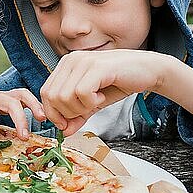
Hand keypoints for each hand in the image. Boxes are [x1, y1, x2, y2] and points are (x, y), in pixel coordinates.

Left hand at [0, 80, 45, 162]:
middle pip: (11, 104)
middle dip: (20, 120)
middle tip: (24, 138)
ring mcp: (1, 94)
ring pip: (22, 95)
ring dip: (34, 106)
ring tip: (43, 119)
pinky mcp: (7, 97)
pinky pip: (23, 97)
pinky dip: (34, 105)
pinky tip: (41, 116)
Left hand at [40, 49, 167, 134]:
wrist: (147, 71)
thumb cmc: (119, 83)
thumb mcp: (93, 103)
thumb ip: (77, 116)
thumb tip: (64, 131)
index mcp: (66, 66)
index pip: (45, 92)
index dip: (52, 113)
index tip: (66, 124)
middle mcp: (71, 60)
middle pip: (52, 96)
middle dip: (67, 113)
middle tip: (86, 111)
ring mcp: (83, 61)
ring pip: (65, 96)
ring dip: (81, 108)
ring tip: (96, 101)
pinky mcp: (96, 67)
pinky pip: (82, 93)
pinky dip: (91, 102)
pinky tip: (101, 96)